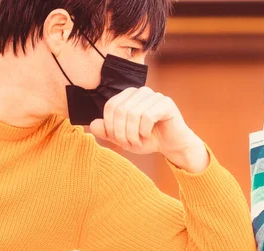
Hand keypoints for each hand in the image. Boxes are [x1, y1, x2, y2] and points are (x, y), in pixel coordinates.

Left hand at [90, 87, 208, 172]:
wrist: (171, 145)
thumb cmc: (148, 139)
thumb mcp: (123, 138)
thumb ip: (107, 132)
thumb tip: (92, 124)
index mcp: (129, 95)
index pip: (111, 106)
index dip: (110, 126)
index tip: (117, 140)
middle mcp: (141, 91)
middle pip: (121, 110)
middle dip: (121, 132)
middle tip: (128, 144)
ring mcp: (155, 95)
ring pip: (133, 113)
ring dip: (133, 134)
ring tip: (138, 142)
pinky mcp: (166, 103)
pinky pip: (148, 116)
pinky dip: (144, 130)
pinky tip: (147, 135)